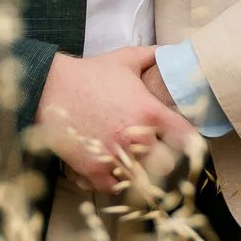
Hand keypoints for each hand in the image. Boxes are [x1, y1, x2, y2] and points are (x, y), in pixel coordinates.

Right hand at [35, 45, 197, 192]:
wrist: (50, 88)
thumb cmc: (90, 73)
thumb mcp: (125, 59)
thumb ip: (153, 56)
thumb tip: (172, 52)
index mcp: (149, 113)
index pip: (187, 138)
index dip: (190, 141)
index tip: (184, 141)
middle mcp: (137, 138)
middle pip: (168, 165)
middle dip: (163, 159)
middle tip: (155, 152)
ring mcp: (116, 157)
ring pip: (142, 181)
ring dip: (139, 173)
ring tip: (133, 163)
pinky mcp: (95, 170)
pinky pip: (115, 188)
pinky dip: (115, 182)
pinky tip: (112, 170)